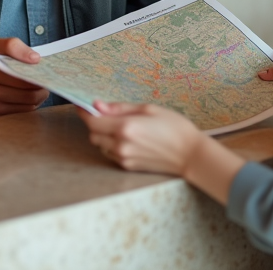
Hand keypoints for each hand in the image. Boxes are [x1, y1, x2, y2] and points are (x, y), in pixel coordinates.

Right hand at [0, 37, 49, 118]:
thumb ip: (14, 45)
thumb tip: (35, 59)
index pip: (10, 47)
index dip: (26, 53)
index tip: (37, 59)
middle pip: (25, 80)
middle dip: (41, 80)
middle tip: (47, 78)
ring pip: (28, 97)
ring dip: (40, 94)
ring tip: (41, 88)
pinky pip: (23, 110)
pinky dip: (32, 104)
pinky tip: (30, 97)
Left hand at [77, 101, 202, 175]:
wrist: (190, 155)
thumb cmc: (174, 127)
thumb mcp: (148, 109)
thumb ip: (120, 108)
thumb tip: (98, 105)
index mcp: (125, 127)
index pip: (93, 121)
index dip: (85, 112)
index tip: (82, 105)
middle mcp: (121, 144)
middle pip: (93, 134)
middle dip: (96, 123)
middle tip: (107, 114)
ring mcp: (124, 158)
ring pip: (100, 145)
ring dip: (103, 135)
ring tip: (121, 127)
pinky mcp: (128, 166)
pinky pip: (110, 154)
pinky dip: (111, 145)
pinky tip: (127, 139)